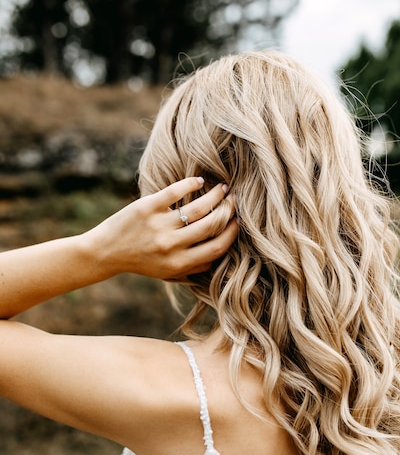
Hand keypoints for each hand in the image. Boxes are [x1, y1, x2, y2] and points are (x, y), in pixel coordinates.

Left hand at [84, 177, 237, 279]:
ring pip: (199, 207)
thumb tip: (218, 254)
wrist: (106, 252)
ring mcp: (159, 225)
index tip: (239, 223)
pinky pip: (176, 191)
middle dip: (228, 211)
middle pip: (211, 225)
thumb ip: (192, 267)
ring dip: (216, 195)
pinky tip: (200, 181)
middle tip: (235, 201)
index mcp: (178, 264)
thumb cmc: (141, 262)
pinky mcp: (147, 207)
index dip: (232, 234)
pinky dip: (192, 184)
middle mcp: (171, 246)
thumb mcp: (167, 273)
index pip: (216, 248)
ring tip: (223, 188)